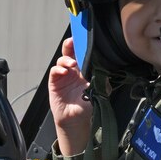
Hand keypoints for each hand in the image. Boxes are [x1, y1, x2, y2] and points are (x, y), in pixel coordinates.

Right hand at [48, 37, 91, 154]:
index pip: (82, 54)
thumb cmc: (87, 105)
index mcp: (84, 70)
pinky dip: (58, 69)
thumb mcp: (98, 92)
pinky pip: (55, 71)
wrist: (75, 120)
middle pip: (70, 52)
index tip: (84, 39)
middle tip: (73, 41)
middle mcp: (73, 70)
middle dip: (70, 45)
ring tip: (72, 63)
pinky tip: (63, 71)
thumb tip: (106, 71)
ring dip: (66, 59)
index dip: (82, 46)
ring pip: (62, 60)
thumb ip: (102, 81)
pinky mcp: (55, 82)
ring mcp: (63, 75)